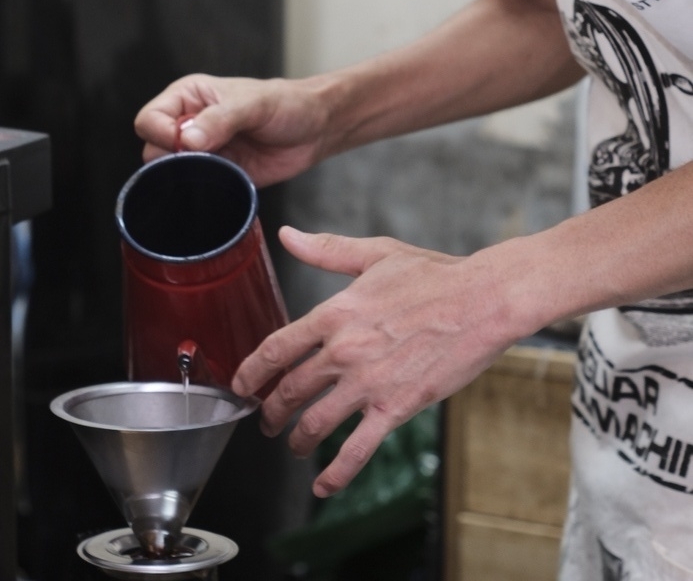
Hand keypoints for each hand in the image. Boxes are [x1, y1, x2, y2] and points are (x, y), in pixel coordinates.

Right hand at [134, 74, 329, 185]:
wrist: (314, 129)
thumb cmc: (285, 104)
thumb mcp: (253, 104)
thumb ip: (220, 119)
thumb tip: (187, 140)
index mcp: (188, 97)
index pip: (150, 118)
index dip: (160, 133)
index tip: (183, 144)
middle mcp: (188, 124)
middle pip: (152, 148)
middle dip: (171, 158)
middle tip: (205, 157)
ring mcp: (201, 153)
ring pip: (169, 173)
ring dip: (187, 176)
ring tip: (219, 167)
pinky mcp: (217, 176)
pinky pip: (195, 189)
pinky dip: (202, 190)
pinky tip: (221, 184)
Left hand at [232, 226, 519, 496]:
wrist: (482, 300)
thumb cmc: (434, 275)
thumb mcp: (375, 254)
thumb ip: (326, 250)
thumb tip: (288, 236)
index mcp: (335, 312)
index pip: (276, 348)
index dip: (250, 371)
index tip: (240, 385)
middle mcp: (344, 350)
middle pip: (289, 390)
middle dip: (270, 412)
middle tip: (267, 421)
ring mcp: (368, 383)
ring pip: (315, 423)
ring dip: (297, 440)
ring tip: (294, 446)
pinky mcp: (396, 408)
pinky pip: (357, 449)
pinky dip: (336, 473)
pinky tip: (324, 486)